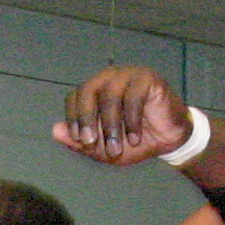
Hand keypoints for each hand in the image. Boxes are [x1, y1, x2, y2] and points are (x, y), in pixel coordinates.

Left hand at [50, 65, 190, 166]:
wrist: (170, 140)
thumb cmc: (135, 141)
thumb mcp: (104, 149)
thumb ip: (80, 141)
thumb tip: (54, 131)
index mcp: (95, 91)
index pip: (75, 97)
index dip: (74, 118)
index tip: (80, 139)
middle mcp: (108, 79)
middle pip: (88, 90)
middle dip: (87, 119)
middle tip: (91, 143)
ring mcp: (128, 75)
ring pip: (110, 95)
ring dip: (111, 126)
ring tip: (117, 149)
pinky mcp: (147, 78)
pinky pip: (133, 97)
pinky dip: (131, 122)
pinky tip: (134, 139)